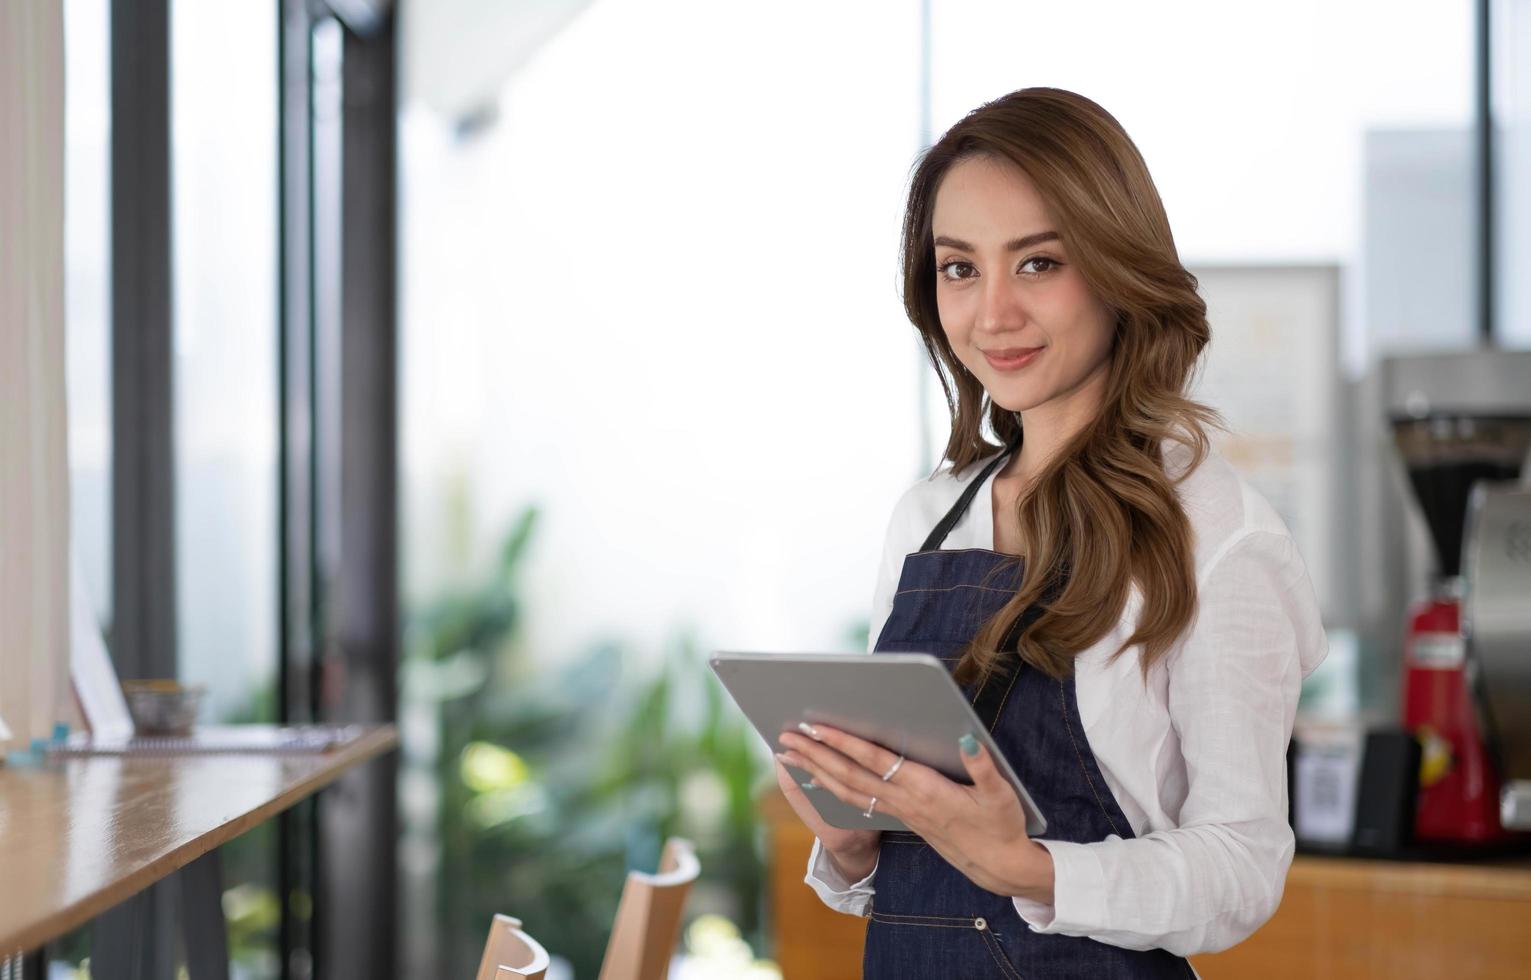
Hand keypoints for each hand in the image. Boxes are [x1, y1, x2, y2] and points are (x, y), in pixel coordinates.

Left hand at [777, 723, 1053, 902]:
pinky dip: (832, 787)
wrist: (998, 866)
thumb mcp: (1000, 795)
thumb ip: (983, 767)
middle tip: (786, 737)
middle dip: (816, 755)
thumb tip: (967, 738)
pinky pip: (857, 801)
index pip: (875, 762)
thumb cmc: (1000, 827)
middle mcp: (905, 801)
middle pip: (850, 776)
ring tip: (790, 754)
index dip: (845, 743)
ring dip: (816, 770)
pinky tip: (817, 777)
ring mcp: (900, 811)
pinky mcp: (901, 817)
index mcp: (925, 791)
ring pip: (848, 791)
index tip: (818, 727)